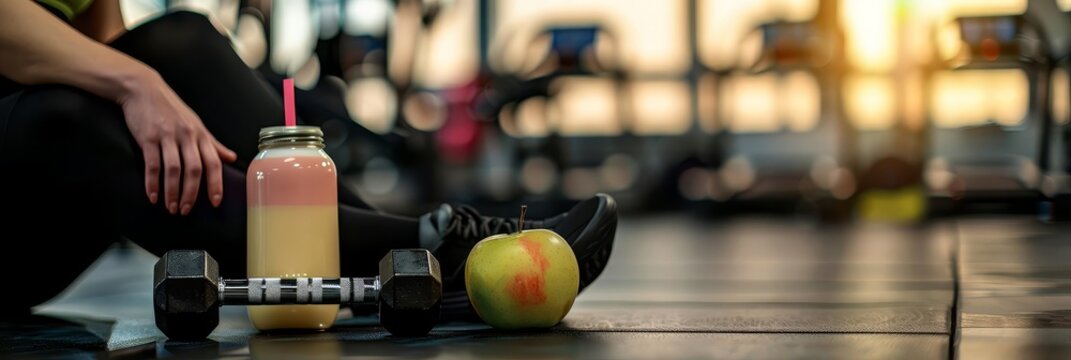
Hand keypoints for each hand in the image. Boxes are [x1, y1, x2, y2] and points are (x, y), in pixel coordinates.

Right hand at [118, 71, 236, 214]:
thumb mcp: (196, 124)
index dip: (216, 184)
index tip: (216, 202)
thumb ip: (213, 143)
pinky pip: (152, 164)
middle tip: (187, 211)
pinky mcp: (147, 137)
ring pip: (173, 169)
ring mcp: (167, 136)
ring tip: (171, 208)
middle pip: (194, 169)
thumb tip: (232, 158)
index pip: (213, 163)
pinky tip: (153, 196)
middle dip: (192, 193)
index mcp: (200, 135)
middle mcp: (187, 136)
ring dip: (172, 192)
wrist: (143, 88)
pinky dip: (152, 183)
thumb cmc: (172, 109)